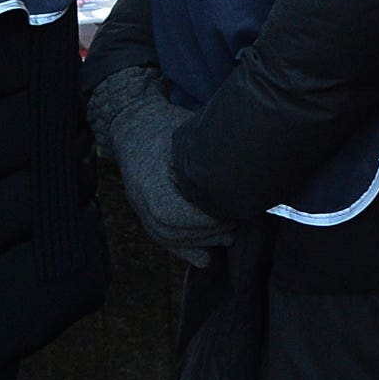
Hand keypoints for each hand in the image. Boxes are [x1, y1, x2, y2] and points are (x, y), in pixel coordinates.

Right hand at [86, 63, 233, 265]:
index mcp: (148, 178)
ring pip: (166, 237)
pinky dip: (184, 249)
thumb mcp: (186, 132)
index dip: (204, 221)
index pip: (173, 214)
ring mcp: (139, 205)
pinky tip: (206, 259)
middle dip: (206, 233)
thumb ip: (208, 155)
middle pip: (170, 230)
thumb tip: (246, 166)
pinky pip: (162, 236)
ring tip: (228, 237)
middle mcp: (139, 196)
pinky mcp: (144, 209)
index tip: (231, 214)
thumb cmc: (164, 123)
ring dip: (199, 242)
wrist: (132, 120)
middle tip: (236, 225)